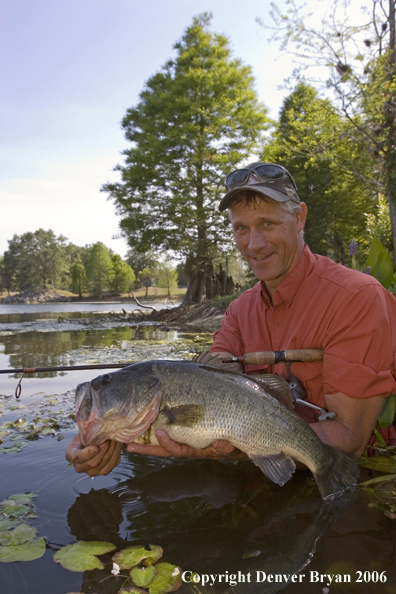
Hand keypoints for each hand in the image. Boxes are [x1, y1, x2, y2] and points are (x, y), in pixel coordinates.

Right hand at [65, 434, 121, 476]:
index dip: (87, 454)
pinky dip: (116, 453)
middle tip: (108, 438)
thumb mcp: (84, 430)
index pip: (77, 457)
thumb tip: (94, 426)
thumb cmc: (87, 433)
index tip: (95, 447)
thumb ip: (86, 431)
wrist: (94, 439)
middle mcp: (79, 467)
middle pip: (93, 463)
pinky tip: (116, 444)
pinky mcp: (104, 471)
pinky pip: (112, 463)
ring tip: (113, 439)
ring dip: (111, 449)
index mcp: (71, 455)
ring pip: (104, 462)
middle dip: (103, 449)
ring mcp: (92, 471)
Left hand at [126, 430, 247, 460]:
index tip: (160, 434)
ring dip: (148, 440)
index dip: (169, 444)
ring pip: (164, 441)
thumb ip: (226, 446)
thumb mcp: (232, 446)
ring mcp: (186, 439)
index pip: (179, 450)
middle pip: (164, 449)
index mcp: (196, 450)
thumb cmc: (233, 443)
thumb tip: (222, 444)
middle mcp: (188, 446)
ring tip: (131, 437)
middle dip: (147, 448)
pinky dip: (158, 430)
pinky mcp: (186, 431)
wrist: (238, 438)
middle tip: (129, 445)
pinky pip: (170, 432)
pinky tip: (146, 425)